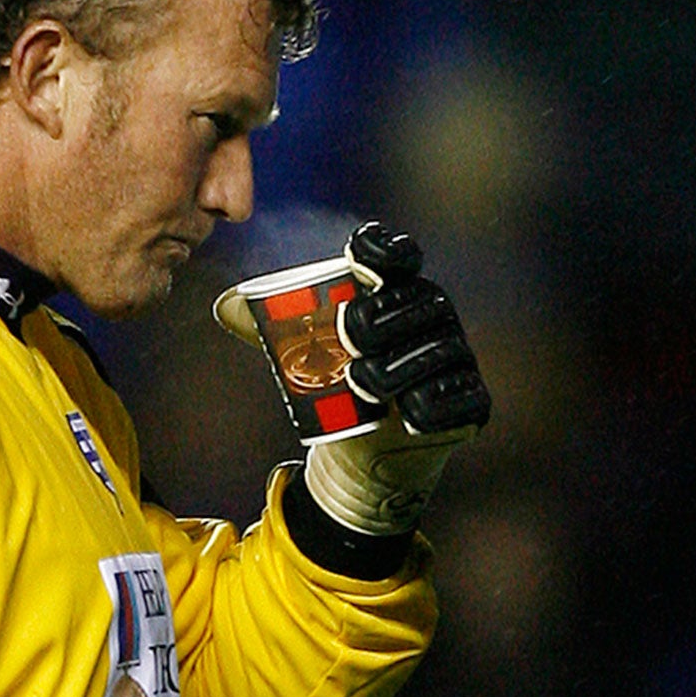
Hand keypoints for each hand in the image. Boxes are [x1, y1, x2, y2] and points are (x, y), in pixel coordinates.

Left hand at [217, 222, 489, 534]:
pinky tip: (408, 415)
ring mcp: (456, 357)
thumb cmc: (339, 385)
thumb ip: (270, 326)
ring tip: (363, 384)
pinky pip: (460, 397)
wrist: (370, 447)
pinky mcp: (470, 401)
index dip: (384, 249)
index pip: (399, 257)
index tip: (357, 254)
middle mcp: (434, 318)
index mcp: (397, 293)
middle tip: (347, 337)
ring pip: (437, 352)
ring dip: (398, 367)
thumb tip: (225, 306)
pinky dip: (433, 406)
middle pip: (417, 302)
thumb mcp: (305, 354)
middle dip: (381, 317)